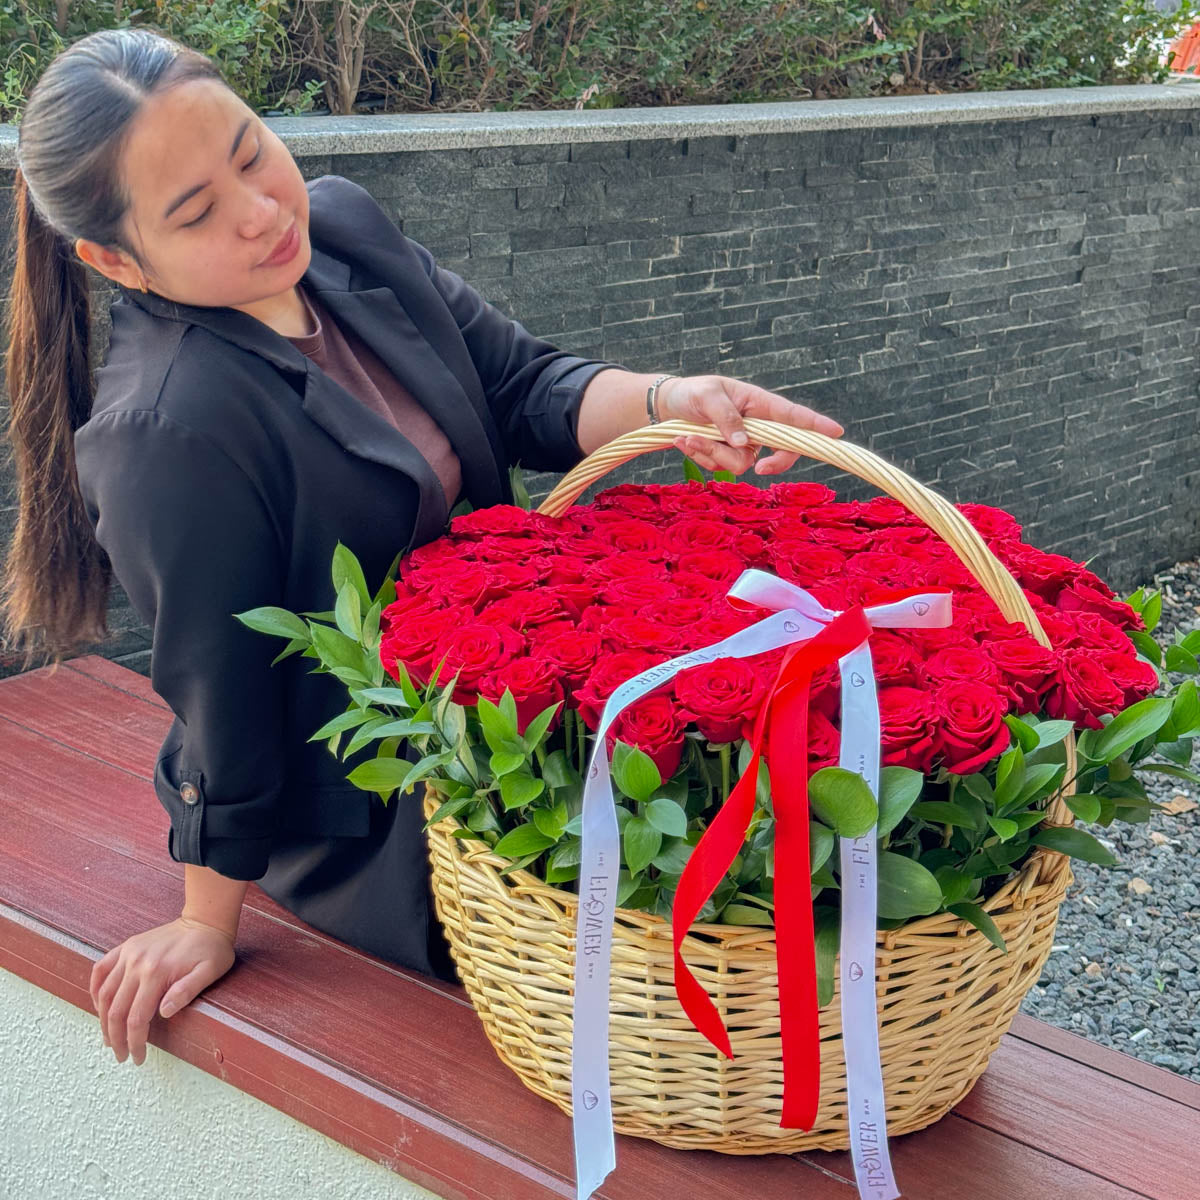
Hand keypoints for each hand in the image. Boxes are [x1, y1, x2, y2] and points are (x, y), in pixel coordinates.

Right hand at [89, 916, 235, 1065]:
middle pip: (115, 1010)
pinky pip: (100, 970)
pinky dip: (95, 990)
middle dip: (117, 1039)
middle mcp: (137, 962)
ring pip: (104, 994)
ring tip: (110, 1038)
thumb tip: (164, 1012)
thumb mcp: (210, 971)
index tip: (138, 1058)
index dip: (135, 1043)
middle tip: (122, 1055)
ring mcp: (128, 953)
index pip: (137, 1018)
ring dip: (103, 1020)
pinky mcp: (126, 947)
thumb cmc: (211, 949)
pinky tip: (100, 1006)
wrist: (205, 920)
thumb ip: (187, 991)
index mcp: (157, 972)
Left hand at [656, 374, 843, 475]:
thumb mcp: (707, 397)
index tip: (835, 432)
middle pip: (782, 451)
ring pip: (742, 464)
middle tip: (761, 469)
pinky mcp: (728, 456)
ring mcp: (744, 444)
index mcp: (759, 403)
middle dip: (773, 463)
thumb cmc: (694, 393)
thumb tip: (744, 444)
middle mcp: (757, 426)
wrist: (671, 406)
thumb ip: (726, 418)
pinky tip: (685, 440)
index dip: (815, 425)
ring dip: (712, 454)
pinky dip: (700, 456)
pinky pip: (720, 467)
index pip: (792, 415)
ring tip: (689, 436)